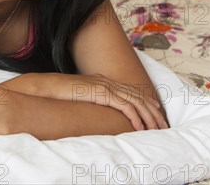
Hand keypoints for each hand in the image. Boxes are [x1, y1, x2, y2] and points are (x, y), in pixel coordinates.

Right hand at [20, 73, 167, 130]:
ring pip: (136, 101)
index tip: (157, 113)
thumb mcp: (79, 96)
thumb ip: (90, 99)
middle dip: (153, 111)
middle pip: (138, 95)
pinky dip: (135, 116)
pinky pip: (124, 106)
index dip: (147, 101)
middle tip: (163, 124)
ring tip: (157, 128)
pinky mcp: (101, 93)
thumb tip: (96, 110)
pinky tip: (140, 127)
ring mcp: (105, 86)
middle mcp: (107, 81)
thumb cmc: (59, 93)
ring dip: (149, 116)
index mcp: (103, 81)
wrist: (46, 86)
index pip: (132, 91)